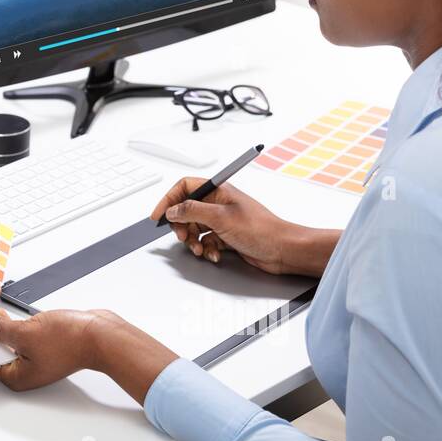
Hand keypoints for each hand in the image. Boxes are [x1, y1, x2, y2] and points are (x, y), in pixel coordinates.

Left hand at [0, 306, 177, 404]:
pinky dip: (11, 323)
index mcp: (16, 377)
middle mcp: (24, 371)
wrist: (101, 334)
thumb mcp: (24, 332)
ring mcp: (35, 358)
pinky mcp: (43, 344)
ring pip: (6, 341)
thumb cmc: (70, 341)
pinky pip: (20, 334)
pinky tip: (3, 311)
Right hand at [150, 178, 335, 277]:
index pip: (185, 187)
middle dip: (182, 226)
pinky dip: (206, 249)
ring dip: (193, 240)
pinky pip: (206, 241)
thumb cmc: (262, 229)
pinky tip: (214, 254)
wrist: (283, 250)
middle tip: (183, 236)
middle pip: (186, 210)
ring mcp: (222, 220)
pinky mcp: (226, 236)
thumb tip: (172, 209)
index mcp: (218, 190)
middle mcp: (219, 203)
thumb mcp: (220, 218)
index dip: (169, 199)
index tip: (159, 215)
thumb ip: (192, 211)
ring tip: (200, 248)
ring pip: (194, 228)